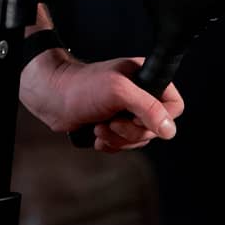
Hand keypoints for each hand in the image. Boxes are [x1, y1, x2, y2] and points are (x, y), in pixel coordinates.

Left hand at [20, 50, 184, 151]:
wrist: (50, 98)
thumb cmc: (80, 86)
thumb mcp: (118, 91)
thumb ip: (148, 107)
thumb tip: (169, 129)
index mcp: (145, 78)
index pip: (174, 106)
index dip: (159, 117)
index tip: (135, 115)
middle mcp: (139, 95)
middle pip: (156, 129)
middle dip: (130, 132)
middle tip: (111, 121)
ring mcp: (127, 112)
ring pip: (139, 140)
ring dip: (118, 139)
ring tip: (99, 126)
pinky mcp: (114, 126)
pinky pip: (125, 145)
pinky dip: (111, 144)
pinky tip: (96, 134)